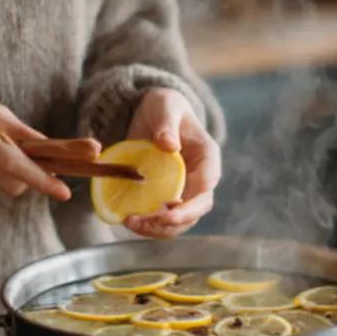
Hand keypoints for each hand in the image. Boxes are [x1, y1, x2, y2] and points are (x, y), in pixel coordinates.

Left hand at [123, 88, 220, 237]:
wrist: (155, 115)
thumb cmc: (165, 107)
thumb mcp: (165, 106)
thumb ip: (167, 123)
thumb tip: (168, 145)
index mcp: (207, 157)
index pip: (206, 186)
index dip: (191, 204)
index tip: (168, 210)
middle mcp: (201, 178)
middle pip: (196, 210)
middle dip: (172, 222)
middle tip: (143, 221)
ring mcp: (185, 190)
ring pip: (181, 221)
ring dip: (158, 229)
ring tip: (131, 223)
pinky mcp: (168, 196)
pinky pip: (163, 218)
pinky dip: (149, 224)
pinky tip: (128, 220)